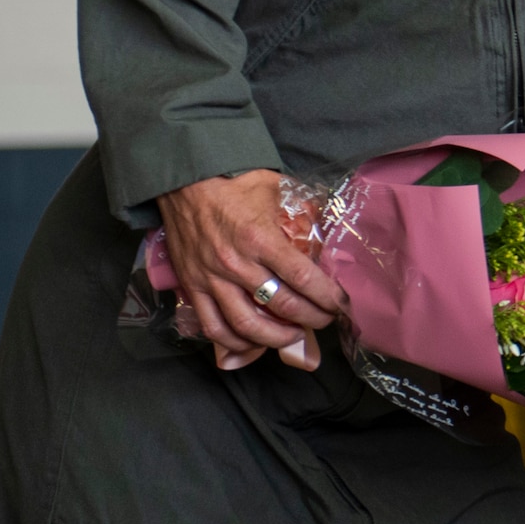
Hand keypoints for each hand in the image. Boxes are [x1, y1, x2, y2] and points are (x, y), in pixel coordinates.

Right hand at [156, 170, 343, 359]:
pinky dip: (235, 343)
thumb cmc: (233, 182)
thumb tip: (324, 230)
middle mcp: (237, 264)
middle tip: (325, 320)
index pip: (303, 278)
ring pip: (248, 326)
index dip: (327, 297)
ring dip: (278, 338)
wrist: (183, 180)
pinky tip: (254, 342)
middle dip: (312, 318)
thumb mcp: (276, 188)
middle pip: (282, 306)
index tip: (341, 305)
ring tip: (295, 336)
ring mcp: (212, 279)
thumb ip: (300, 211)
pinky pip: (213, 326)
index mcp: (261, 239)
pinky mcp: (192, 287)